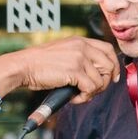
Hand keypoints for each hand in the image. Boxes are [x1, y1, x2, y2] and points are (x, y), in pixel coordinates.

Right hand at [0, 36, 118, 100]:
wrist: (24, 66)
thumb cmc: (39, 64)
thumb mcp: (63, 52)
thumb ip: (80, 57)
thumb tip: (97, 72)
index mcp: (79, 41)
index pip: (108, 49)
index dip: (114, 64)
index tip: (112, 77)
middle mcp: (82, 46)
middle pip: (109, 65)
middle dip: (105, 82)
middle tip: (93, 91)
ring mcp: (79, 58)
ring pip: (101, 80)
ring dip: (92, 92)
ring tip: (78, 95)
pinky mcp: (75, 71)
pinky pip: (91, 88)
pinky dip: (84, 97)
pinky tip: (73, 97)